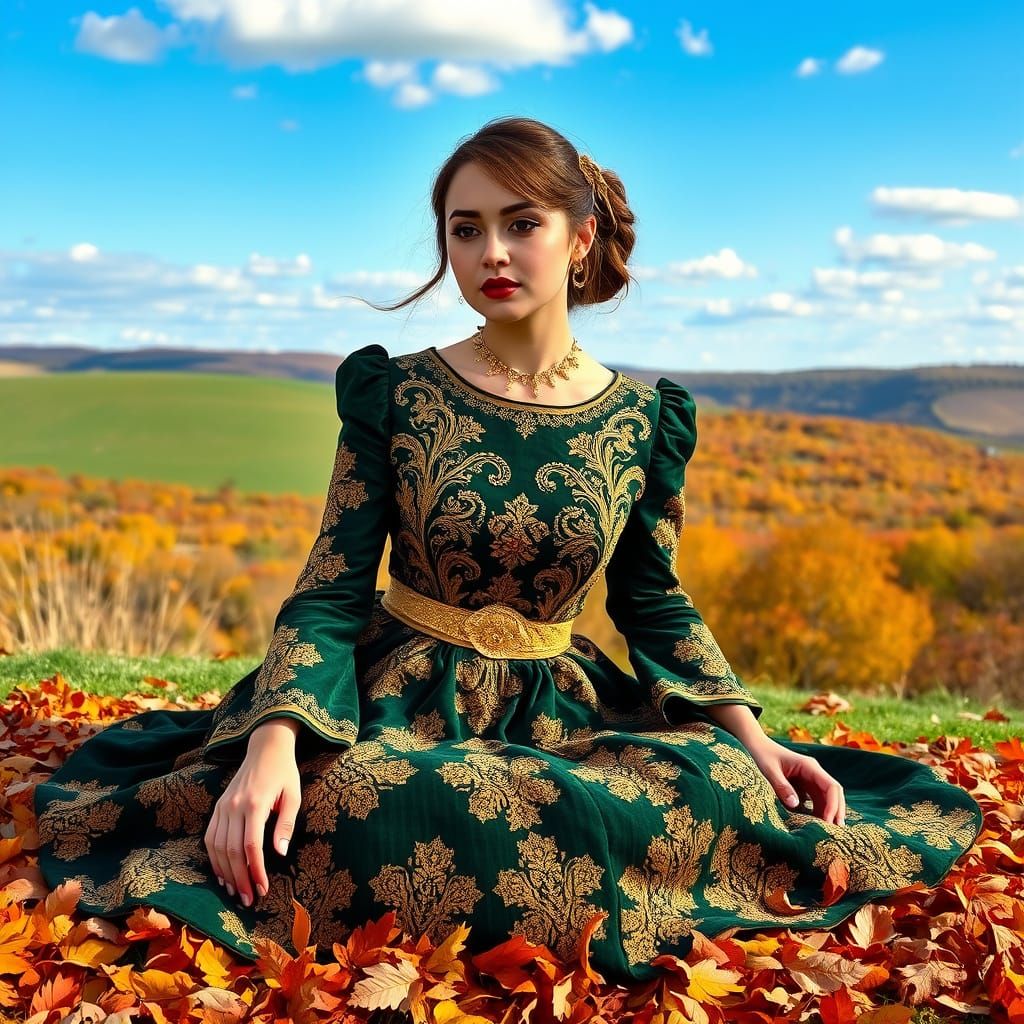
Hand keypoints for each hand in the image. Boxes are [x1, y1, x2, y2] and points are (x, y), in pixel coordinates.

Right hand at [204, 722, 301, 907]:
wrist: (265, 748)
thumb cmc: (284, 773)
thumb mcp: (293, 796)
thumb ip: (286, 824)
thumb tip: (279, 854)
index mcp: (255, 803)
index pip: (251, 846)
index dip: (255, 871)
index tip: (262, 890)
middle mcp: (234, 806)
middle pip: (231, 851)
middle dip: (239, 879)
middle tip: (248, 900)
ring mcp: (222, 806)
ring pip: (216, 847)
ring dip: (223, 873)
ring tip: (234, 892)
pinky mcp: (217, 807)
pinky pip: (210, 837)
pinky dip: (214, 858)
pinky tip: (222, 873)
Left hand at [745, 736, 845, 825]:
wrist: (754, 746)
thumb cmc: (760, 755)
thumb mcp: (769, 771)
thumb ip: (782, 786)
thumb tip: (796, 805)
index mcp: (809, 766)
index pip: (831, 786)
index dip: (833, 805)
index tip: (828, 822)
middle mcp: (813, 773)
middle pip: (833, 794)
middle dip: (836, 812)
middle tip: (836, 833)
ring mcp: (809, 780)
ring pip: (826, 799)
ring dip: (828, 814)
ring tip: (827, 834)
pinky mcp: (803, 787)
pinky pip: (815, 801)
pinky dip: (817, 813)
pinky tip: (815, 826)